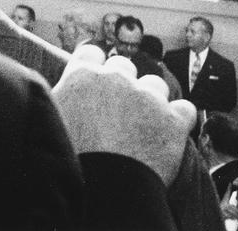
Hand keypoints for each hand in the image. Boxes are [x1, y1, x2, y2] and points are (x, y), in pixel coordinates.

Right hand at [52, 47, 196, 185]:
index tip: (94, 79)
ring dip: (151, 98)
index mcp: (82, 76)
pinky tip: (169, 131)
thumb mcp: (52, 118)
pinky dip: (178, 118)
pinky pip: (184, 108)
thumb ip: (61, 96)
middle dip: (122, 82)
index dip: (93, 65)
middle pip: (123, 66)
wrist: (105, 185)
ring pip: (155, 84)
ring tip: (143, 123)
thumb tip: (62, 89)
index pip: (90, 52)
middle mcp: (116, 78)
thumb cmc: (71, 155)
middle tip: (116, 107)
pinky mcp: (173, 120)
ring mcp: (147, 97)